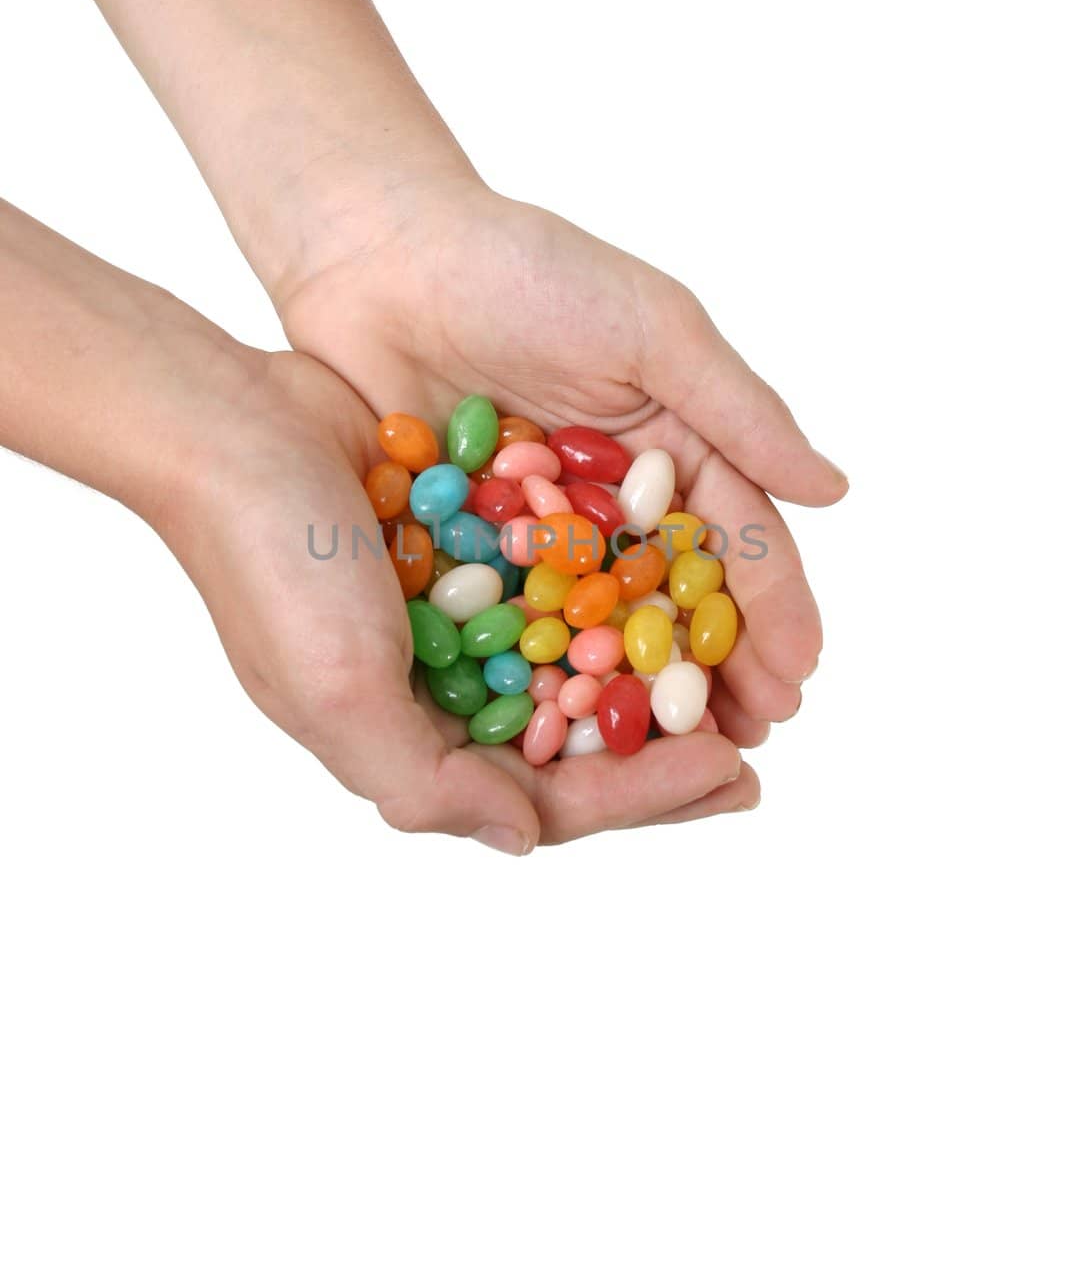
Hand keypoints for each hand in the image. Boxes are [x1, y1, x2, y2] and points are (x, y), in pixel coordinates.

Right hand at [166, 347, 754, 853]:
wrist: (229, 427)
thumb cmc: (272, 568)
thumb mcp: (338, 697)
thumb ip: (428, 785)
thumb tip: (524, 839)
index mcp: (415, 741)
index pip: (551, 797)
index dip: (645, 794)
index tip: (731, 773)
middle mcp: (446, 690)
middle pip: (580, 743)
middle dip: (667, 751)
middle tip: (757, 749)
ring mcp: (462, 618)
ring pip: (584, 667)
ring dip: (656, 676)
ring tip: (735, 676)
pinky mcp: (473, 549)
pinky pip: (565, 583)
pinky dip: (620, 593)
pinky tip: (680, 584)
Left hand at [275, 180, 848, 751]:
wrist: (380, 252)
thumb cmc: (524, 270)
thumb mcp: (650, 329)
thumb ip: (738, 411)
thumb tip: (835, 491)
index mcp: (670, 448)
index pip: (736, 541)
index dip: (771, 610)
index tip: (798, 677)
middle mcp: (610, 501)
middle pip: (672, 602)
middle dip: (713, 670)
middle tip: (748, 742)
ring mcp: (536, 532)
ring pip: (597, 629)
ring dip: (634, 692)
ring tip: (669, 757)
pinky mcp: (465, 549)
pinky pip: (511, 623)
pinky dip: (538, 673)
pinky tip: (563, 727)